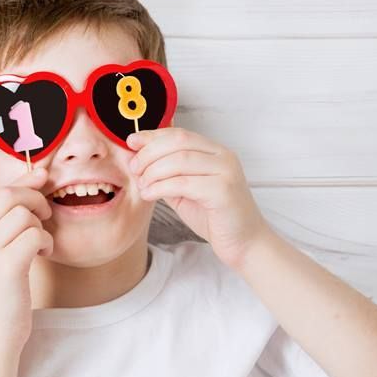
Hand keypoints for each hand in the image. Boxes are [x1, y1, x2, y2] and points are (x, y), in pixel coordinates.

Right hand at [0, 167, 51, 350]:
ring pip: (24, 215)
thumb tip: (32, 196)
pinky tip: (43, 255)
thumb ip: (5, 231)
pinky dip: (46, 242)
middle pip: (10, 195)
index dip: (25, 180)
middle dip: (35, 199)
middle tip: (45, 216)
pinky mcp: (6, 266)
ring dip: (41, 227)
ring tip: (41, 246)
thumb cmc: (0, 299)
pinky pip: (35, 235)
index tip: (43, 175)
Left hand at [128, 128, 276, 270]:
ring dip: (152, 171)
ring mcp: (226, 172)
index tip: (132, 141)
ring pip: (178, 160)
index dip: (153, 135)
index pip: (180, 134)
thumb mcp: (185, 190)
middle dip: (149, 153)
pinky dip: (160, 187)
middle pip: (177, 142)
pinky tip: (149, 194)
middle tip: (134, 169)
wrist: (244, 243)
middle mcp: (223, 156)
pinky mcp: (223, 191)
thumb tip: (138, 157)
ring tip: (142, 185)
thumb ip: (167, 173)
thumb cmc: (214, 217)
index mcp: (215, 152)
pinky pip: (183, 182)